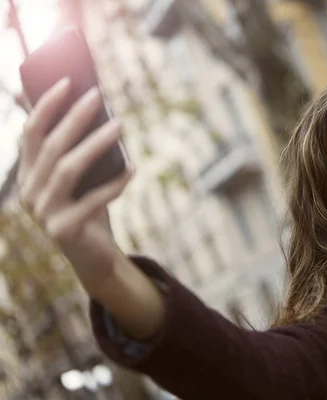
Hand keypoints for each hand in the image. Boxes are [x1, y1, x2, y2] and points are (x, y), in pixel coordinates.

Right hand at [17, 78, 133, 294]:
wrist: (94, 255)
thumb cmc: (87, 208)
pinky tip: (132, 168)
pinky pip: (93, 200)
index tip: (68, 82)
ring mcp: (43, 213)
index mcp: (28, 175)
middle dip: (75, 117)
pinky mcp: (64, 230)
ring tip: (120, 125)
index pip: (30, 133)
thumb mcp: (77, 178)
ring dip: (96, 144)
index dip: (46, 106)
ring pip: (68, 169)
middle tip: (98, 96)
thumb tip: (84, 105)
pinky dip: (115, 183)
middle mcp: (29, 193)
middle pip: (51, 146)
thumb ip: (73, 149)